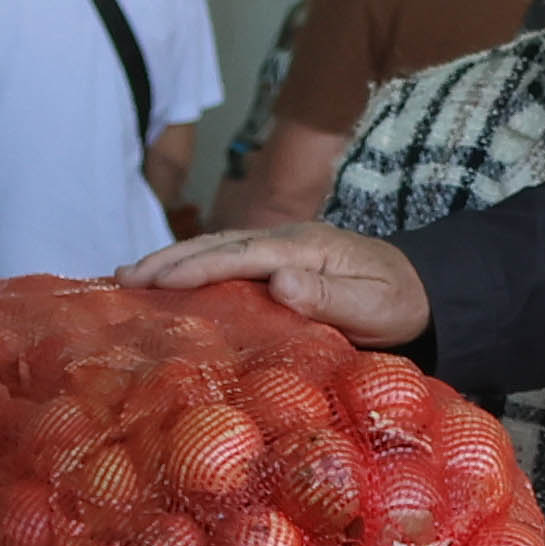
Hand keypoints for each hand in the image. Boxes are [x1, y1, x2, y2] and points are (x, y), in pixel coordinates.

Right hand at [122, 224, 430, 346]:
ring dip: (172, 259)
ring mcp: (280, 247)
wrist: (424, 289)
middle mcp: (285, 240)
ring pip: (217, 248)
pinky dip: (192, 266)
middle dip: (167, 259)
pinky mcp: (279, 260)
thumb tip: (280, 281)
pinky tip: (168, 281)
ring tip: (127, 275)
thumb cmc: (399, 303)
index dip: (196, 268)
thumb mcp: (372, 306)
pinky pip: (227, 261)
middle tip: (120, 278)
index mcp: (303, 248)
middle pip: (217, 244)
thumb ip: (327, 294)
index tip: (155, 282)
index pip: (240, 256)